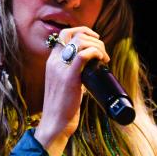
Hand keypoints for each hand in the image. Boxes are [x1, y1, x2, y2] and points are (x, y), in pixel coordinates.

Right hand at [35, 26, 110, 145]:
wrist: (54, 123)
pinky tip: (101, 60)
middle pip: (74, 34)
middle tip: (103, 52)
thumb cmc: (62, 107)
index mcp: (52, 61)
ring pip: (80, 41)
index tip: (95, 40)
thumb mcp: (65, 84)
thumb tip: (91, 69)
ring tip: (104, 58)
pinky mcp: (69, 78)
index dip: (82, 32)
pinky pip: (83, 55)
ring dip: (97, 46)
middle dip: (93, 38)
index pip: (64, 34)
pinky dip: (95, 53)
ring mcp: (60, 68)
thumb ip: (74, 74)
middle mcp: (54, 61)